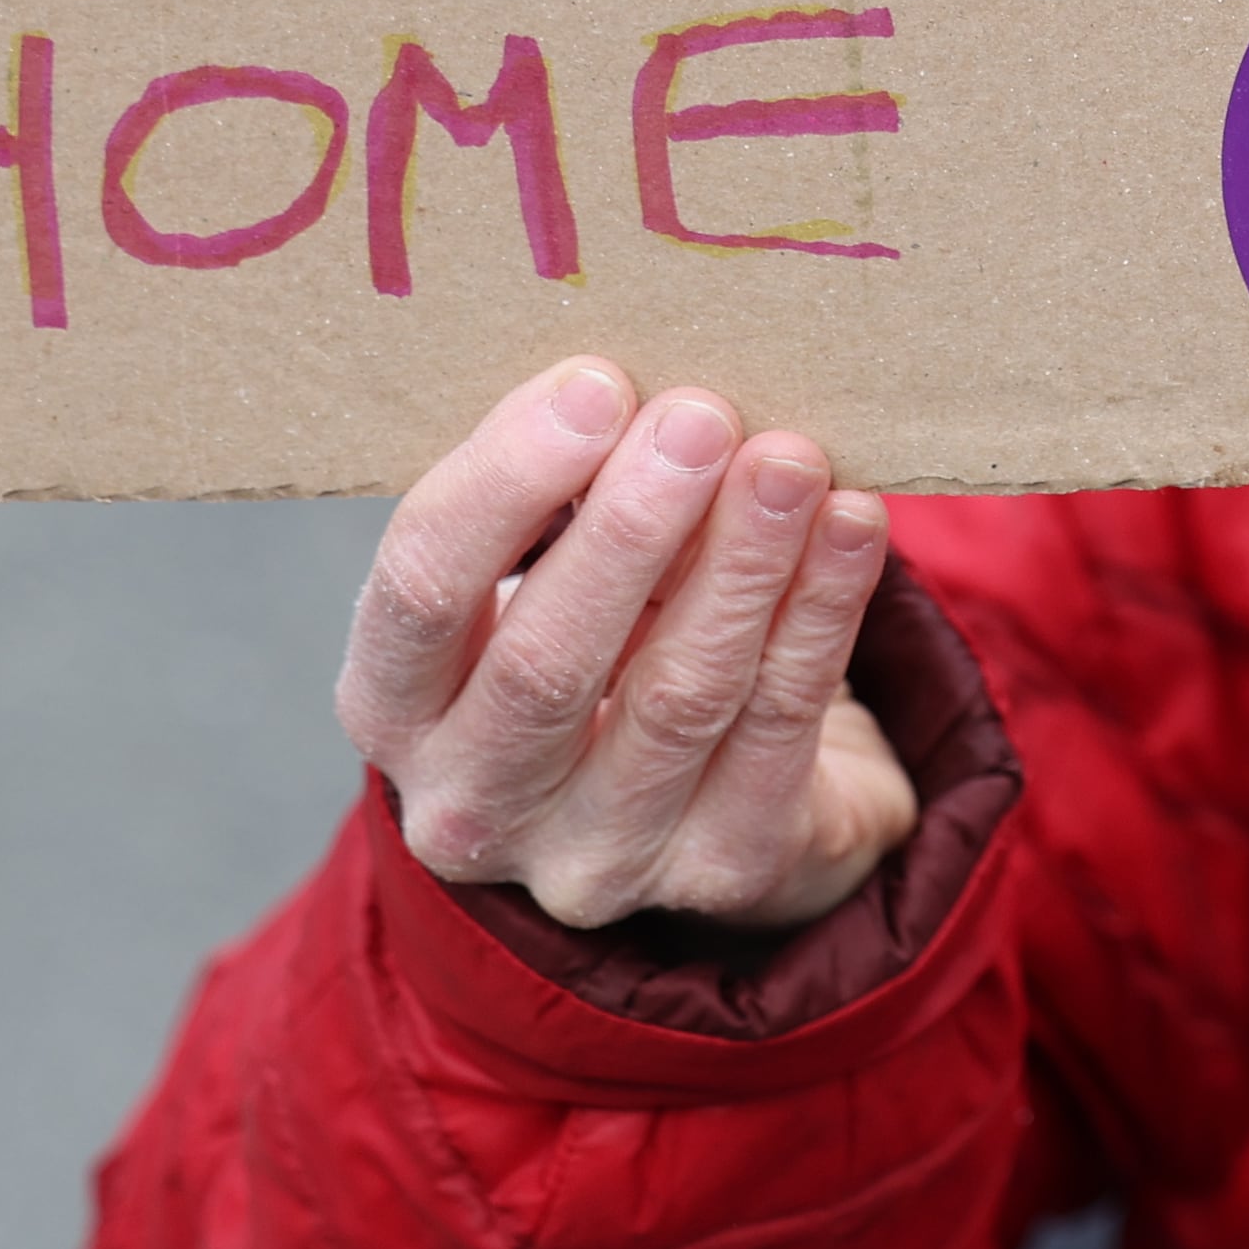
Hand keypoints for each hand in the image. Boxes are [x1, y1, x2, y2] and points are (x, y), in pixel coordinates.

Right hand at [339, 357, 917, 930]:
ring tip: (790, 458)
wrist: (706, 789)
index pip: (420, 595)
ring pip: (678, 698)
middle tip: (700, 417)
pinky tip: (853, 524)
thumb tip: (640, 379)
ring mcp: (595, 858)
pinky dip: (822, 614)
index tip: (593, 385)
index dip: (504, 484)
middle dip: (631, 528)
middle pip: (544, 665)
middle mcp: (472, 806)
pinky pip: (779, 727)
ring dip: (741, 564)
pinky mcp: (721, 869)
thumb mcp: (550, 564)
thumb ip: (567, 487)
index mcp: (395, 707)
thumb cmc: (605, 630)